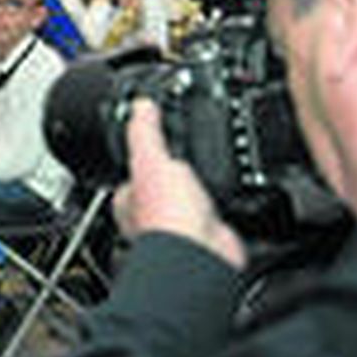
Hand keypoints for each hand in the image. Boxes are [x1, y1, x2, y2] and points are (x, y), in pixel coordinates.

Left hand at [113, 99, 245, 269]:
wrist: (202, 250)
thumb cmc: (166, 216)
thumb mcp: (151, 159)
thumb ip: (145, 131)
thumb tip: (141, 105)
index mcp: (129, 197)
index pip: (132, 168)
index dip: (144, 151)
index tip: (157, 138)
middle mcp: (153, 214)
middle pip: (164, 182)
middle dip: (176, 169)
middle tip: (188, 150)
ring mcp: (182, 224)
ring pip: (191, 196)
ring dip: (201, 185)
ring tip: (210, 167)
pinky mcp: (210, 230)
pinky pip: (216, 208)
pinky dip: (224, 199)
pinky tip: (227, 190)